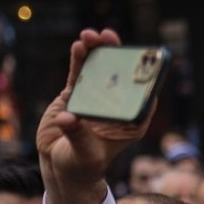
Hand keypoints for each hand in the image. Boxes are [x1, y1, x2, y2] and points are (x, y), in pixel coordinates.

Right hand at [38, 29, 154, 203]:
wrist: (62, 168)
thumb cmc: (81, 166)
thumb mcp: (83, 153)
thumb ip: (77, 135)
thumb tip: (68, 118)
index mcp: (131, 122)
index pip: (141, 94)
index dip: (140, 74)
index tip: (137, 57)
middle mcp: (116, 108)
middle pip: (120, 77)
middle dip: (115, 55)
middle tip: (108, 36)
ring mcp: (96, 100)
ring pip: (99, 72)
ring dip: (96, 52)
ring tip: (90, 35)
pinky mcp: (77, 97)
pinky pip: (80, 76)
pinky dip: (79, 61)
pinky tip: (78, 46)